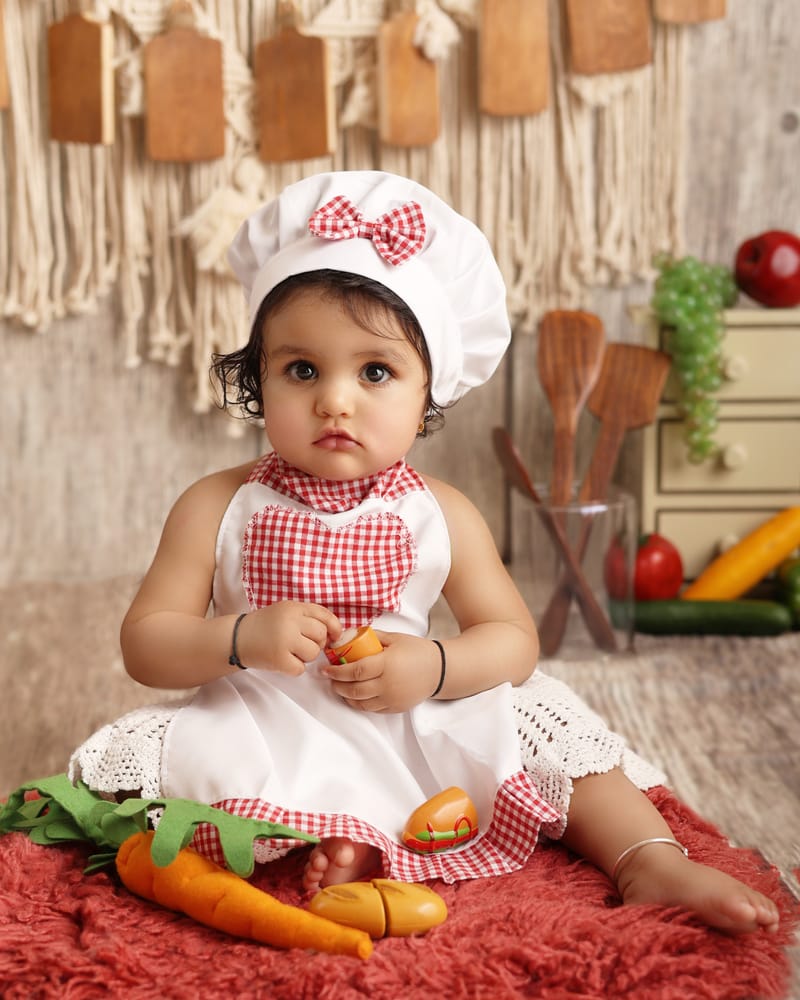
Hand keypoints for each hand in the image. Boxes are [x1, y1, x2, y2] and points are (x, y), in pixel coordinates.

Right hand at [236, 602, 340, 675]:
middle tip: (302, 644)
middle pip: (321, 635)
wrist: (236, 638)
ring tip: (290, 651)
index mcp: (293, 607)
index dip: (334, 627)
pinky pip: (300, 668)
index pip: (325, 616)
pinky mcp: (279, 659)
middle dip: (316, 643)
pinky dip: (294, 668)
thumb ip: (307, 617)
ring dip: (306, 656)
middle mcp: (290, 621)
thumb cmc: (265, 626)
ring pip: (313, 653)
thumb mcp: (285, 611)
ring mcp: (285, 640)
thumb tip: (334, 632)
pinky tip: (283, 661)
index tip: (335, 636)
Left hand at [323, 632, 440, 712]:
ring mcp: (391, 699)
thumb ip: (372, 637)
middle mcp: (388, 684)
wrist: (439, 670)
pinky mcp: (395, 708)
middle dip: (337, 685)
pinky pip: (372, 709)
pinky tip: (354, 696)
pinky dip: (359, 703)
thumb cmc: (417, 651)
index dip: (337, 671)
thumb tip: (350, 635)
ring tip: (339, 688)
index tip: (326, 669)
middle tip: (330, 679)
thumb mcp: (395, 638)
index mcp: (387, 664)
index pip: (355, 670)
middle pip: (355, 689)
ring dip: (346, 696)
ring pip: (361, 703)